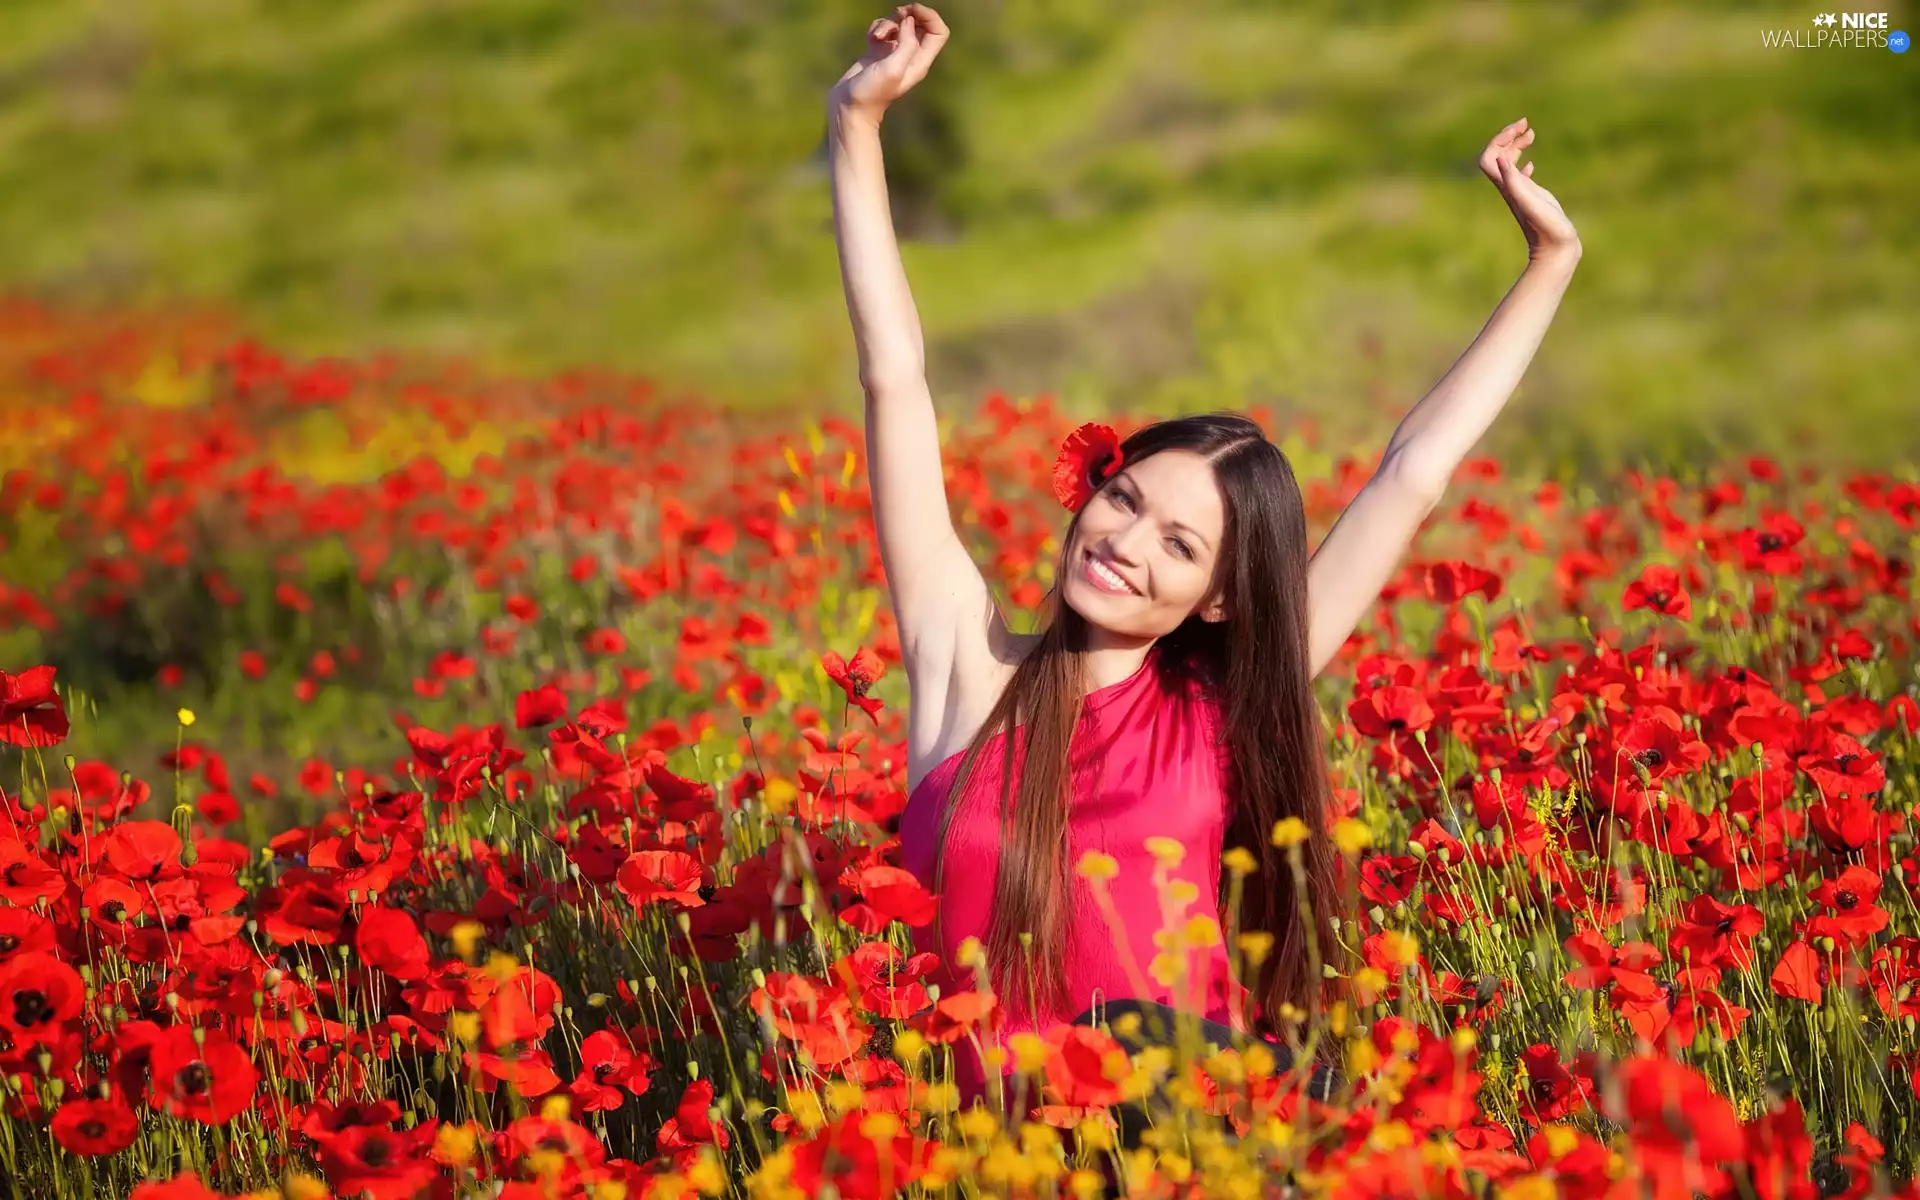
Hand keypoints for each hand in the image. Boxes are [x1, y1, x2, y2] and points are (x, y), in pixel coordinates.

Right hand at [827, 5, 950, 125]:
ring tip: (876, 37)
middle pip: (920, 24)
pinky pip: (882, 29)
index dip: (929, 17)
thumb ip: (906, 44)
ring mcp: (894, 53)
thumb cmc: (872, 93)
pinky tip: (869, 39)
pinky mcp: (878, 51)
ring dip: (887, 22)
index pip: (938, 32)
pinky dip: (876, 28)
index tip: (912, 11)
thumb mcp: (892, 70)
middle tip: (896, 15)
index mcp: (920, 61)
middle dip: (908, 14)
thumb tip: (909, 21)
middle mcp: (910, 56)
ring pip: (898, 24)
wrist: (850, 107)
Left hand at [1478, 118, 1580, 264]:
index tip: (1519, 129)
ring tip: (1531, 133)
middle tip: (1525, 124)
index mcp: (1507, 186)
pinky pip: (1520, 177)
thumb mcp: (1531, 202)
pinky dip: (1522, 164)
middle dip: (1507, 136)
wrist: (1555, 249)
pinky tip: (1531, 164)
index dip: (1499, 139)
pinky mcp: (1531, 198)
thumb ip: (1514, 182)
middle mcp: (1510, 188)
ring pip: (1509, 164)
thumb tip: (1499, 157)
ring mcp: (1520, 193)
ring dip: (1516, 145)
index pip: (1489, 156)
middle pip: (1497, 156)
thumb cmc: (1546, 228)